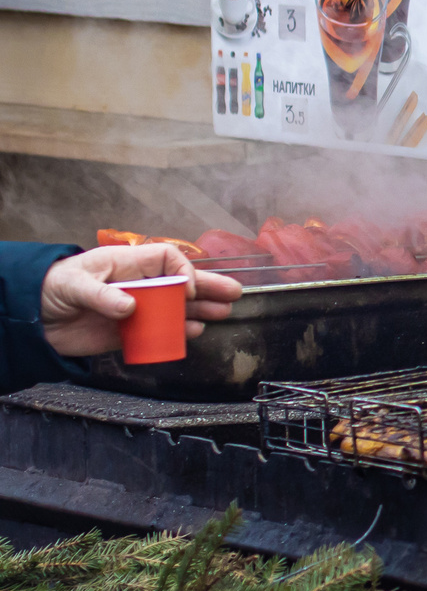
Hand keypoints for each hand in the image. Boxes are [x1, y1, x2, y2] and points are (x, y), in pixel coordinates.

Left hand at [39, 245, 241, 359]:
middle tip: (234, 294)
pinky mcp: (126, 331)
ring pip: (175, 307)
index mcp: (125, 264)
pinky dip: (178, 331)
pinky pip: (158, 330)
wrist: (28, 319)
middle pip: (179, 282)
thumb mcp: (73, 285)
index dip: (183, 270)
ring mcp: (134, 308)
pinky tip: (195, 331)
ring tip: (223, 313)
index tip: (188, 288)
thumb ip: (101, 295)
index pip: (166, 259)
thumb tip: (129, 307)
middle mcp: (136, 284)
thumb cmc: (49, 288)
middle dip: (208, 287)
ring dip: (200, 310)